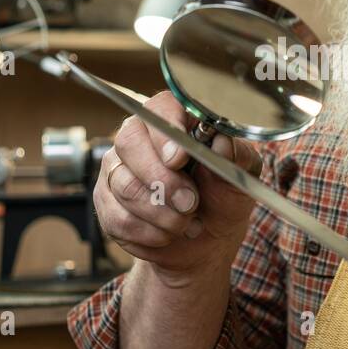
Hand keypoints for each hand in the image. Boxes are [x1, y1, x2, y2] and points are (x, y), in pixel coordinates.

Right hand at [93, 91, 261, 282]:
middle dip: (162, 180)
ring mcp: (117, 168)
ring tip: (187, 222)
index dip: (166, 131)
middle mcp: (139, 137)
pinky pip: (117, 217)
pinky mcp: (106, 201)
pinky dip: (149, 233)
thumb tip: (222, 144)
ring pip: (125, 185)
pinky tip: (168, 234)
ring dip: (162, 213)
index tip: (179, 158)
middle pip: (130, 143)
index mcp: (175, 120)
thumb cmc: (222, 198)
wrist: (205, 241)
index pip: (160, 107)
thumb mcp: (241, 178)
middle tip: (190, 203)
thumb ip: (237, 158)